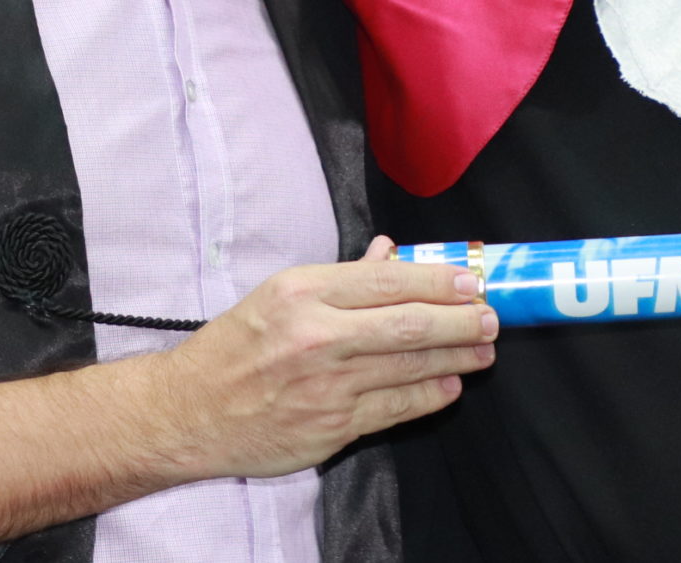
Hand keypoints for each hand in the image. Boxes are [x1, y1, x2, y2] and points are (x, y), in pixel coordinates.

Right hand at [141, 236, 495, 480]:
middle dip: (462, 320)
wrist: (188, 411)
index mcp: (303, 292)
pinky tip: (450, 386)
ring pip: (409, 366)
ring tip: (483, 350)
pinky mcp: (332, 426)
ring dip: (456, 357)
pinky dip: (429, 395)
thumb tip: (390, 253)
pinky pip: (395, 409)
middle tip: (491, 317)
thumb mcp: (278, 295)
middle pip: (409, 323)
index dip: (440, 281)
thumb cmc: (234, 348)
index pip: (388, 280)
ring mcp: (327, 384)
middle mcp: (317, 335)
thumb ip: (341, 277)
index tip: (473, 281)